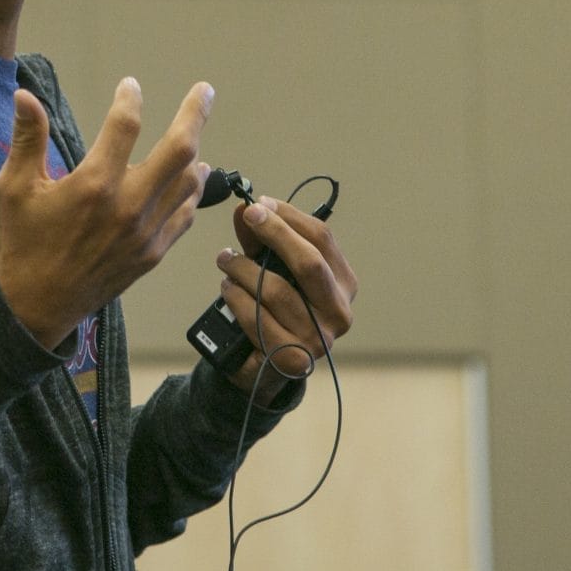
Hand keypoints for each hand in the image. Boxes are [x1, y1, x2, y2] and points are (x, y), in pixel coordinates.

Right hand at [0, 77, 213, 348]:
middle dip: (195, 114)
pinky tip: (189, 180)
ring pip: (189, 183)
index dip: (130, 99)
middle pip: (180, 149)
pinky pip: (184, 216)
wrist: (35, 307)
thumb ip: (27, 139)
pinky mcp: (152, 254)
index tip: (130, 86)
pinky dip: (190, 193)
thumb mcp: (14, 188)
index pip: (125, 125)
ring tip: (193, 137)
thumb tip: (24, 95)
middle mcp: (128, 206)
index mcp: (94, 185)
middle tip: (204, 91)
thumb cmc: (22, 244)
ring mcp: (146, 232)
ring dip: (195, 154)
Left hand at [214, 195, 356, 396]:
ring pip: (277, 291)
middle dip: (274, 233)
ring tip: (226, 261)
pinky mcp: (292, 360)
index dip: (289, 217)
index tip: (259, 203)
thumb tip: (244, 209)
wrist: (266, 367)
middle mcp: (339, 312)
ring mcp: (318, 339)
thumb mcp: (271, 270)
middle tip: (246, 216)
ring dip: (244, 269)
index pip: (323, 240)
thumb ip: (260, 241)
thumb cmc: (273, 309)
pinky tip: (227, 289)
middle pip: (309, 262)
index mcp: (344, 284)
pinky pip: (258, 319)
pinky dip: (237, 299)